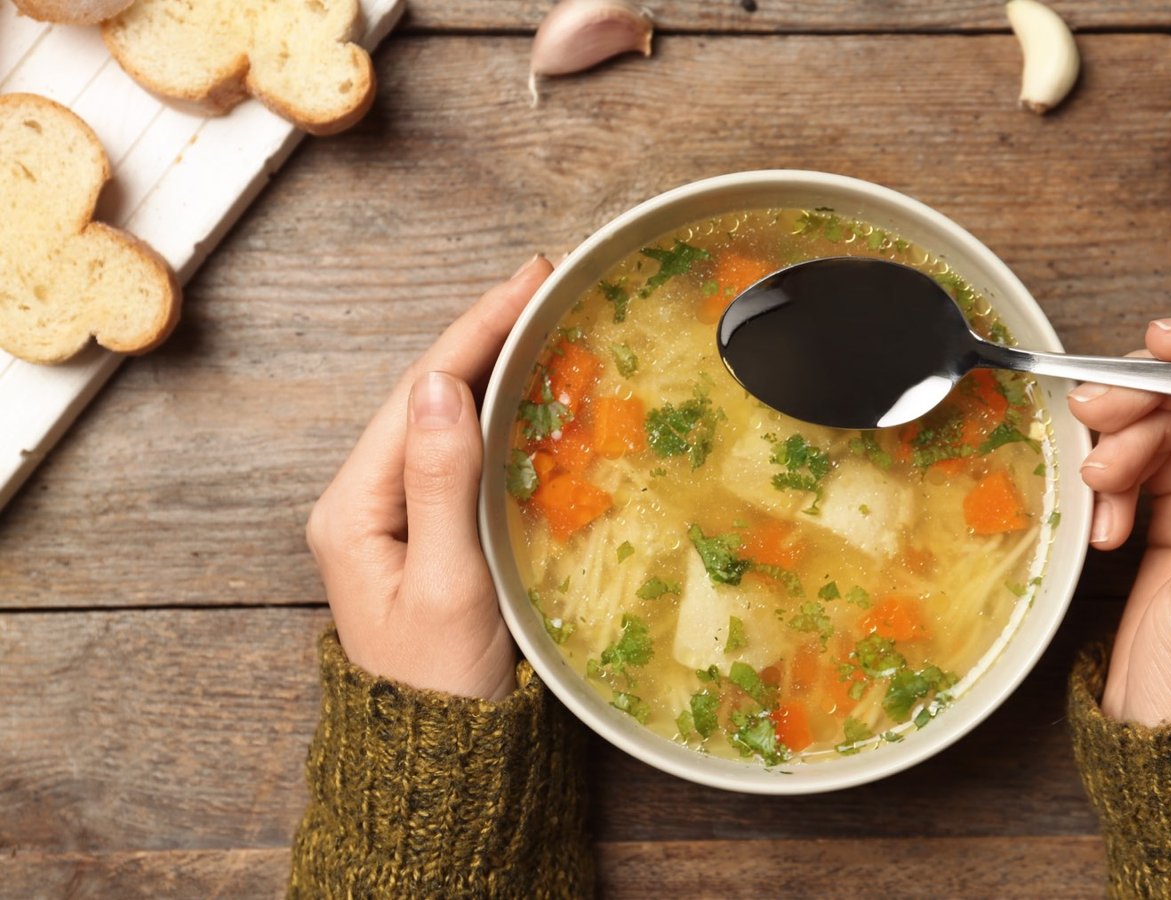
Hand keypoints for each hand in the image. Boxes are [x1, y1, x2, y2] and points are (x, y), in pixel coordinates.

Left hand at [305, 255, 553, 699]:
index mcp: (355, 507)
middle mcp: (366, 500)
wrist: (442, 761)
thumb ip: (442, 484)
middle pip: (428, 393)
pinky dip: (500, 412)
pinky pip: (463, 453)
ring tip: (544, 317)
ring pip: (446, 417)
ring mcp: (396, 515)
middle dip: (485, 332)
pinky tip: (532, 389)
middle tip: (546, 281)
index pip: (420, 392)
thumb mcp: (446, 584)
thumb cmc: (444, 686)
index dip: (475, 328)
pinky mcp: (430, 532)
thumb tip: (441, 386)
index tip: (528, 278)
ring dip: (493, 364)